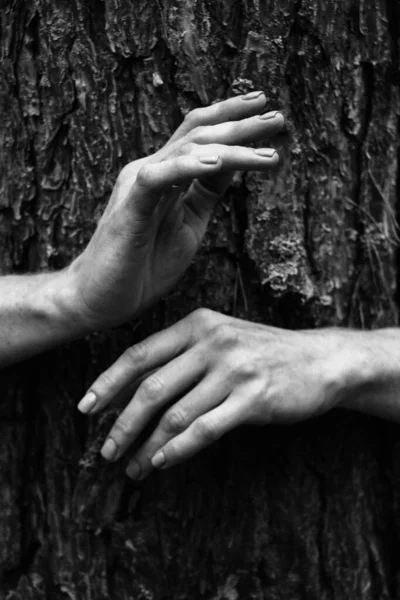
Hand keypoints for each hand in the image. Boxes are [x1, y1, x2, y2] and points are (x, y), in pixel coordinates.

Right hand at [67, 93, 283, 330]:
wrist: (101, 299)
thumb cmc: (143, 265)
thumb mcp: (189, 223)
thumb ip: (207, 193)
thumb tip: (233, 164)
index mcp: (165, 176)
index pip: (198, 134)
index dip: (231, 118)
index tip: (266, 110)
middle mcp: (151, 172)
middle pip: (198, 134)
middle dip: (240, 124)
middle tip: (278, 118)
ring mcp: (138, 187)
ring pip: (186, 152)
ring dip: (230, 148)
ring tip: (267, 152)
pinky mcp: (130, 210)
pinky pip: (157, 180)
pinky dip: (187, 168)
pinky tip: (217, 163)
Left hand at [79, 309, 356, 477]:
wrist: (320, 360)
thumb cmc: (262, 353)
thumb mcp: (220, 339)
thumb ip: (181, 357)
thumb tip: (132, 392)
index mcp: (197, 324)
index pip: (139, 355)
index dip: (108, 384)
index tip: (86, 408)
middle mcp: (212, 342)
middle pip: (151, 388)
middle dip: (122, 424)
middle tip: (107, 451)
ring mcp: (233, 369)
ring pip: (175, 414)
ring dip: (148, 446)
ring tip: (134, 467)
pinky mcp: (253, 398)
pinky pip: (205, 429)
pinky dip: (179, 449)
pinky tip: (163, 462)